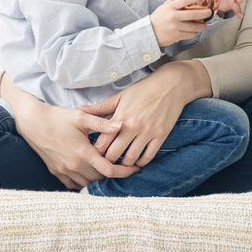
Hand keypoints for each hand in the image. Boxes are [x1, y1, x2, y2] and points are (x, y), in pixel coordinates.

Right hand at [2, 76, 137, 188]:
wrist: (33, 122)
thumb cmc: (57, 117)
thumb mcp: (81, 117)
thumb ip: (102, 123)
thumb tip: (121, 125)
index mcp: (83, 153)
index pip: (109, 170)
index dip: (124, 172)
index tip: (135, 170)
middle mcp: (74, 166)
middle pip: (100, 179)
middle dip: (112, 174)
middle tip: (122, 166)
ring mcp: (64, 171)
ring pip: (87, 183)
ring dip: (98, 179)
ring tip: (106, 170)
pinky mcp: (56, 172)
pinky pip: (73, 185)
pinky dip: (83, 182)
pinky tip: (88, 174)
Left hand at [79, 63, 201, 167]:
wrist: (171, 85)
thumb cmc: (144, 89)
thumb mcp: (121, 96)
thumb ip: (101, 107)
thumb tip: (80, 108)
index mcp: (120, 117)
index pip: (103, 141)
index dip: (96, 152)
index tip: (93, 155)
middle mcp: (133, 127)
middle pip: (115, 153)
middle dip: (107, 161)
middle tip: (104, 165)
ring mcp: (148, 132)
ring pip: (131, 158)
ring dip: (123, 165)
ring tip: (119, 166)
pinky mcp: (161, 136)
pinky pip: (149, 156)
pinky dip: (141, 162)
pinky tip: (136, 162)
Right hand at [150, 0, 211, 46]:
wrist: (149, 33)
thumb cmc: (157, 20)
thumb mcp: (163, 8)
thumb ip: (172, 2)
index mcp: (170, 8)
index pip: (184, 1)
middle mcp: (173, 16)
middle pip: (192, 14)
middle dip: (203, 13)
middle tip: (209, 12)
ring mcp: (175, 27)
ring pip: (193, 26)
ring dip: (201, 26)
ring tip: (205, 26)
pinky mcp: (176, 36)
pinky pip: (190, 35)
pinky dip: (194, 33)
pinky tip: (195, 32)